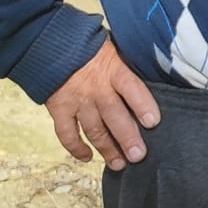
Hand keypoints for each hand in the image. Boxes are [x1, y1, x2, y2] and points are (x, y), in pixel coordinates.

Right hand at [46, 43, 157, 170]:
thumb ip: (129, 67)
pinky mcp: (59, 109)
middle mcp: (96, 88)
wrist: (52, 43)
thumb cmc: (92, 48)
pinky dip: (76, 148)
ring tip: (119, 164)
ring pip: (94, 129)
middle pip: (114, 116)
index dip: (143, 105)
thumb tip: (155, 78)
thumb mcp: (116, 49)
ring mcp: (76, 101)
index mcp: (114, 70)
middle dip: (127, 138)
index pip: (132, 88)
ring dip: (107, 149)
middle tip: (138, 156)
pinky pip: (67, 133)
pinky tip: (87, 157)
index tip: (153, 122)